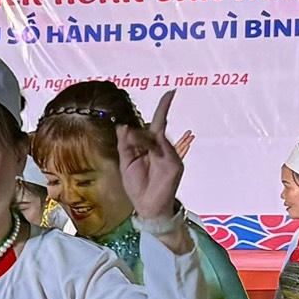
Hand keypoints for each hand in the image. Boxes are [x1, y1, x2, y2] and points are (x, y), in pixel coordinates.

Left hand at [115, 91, 185, 224]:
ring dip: (141, 139)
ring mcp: (170, 155)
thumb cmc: (137, 185)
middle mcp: (163, 148)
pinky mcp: (175, 163)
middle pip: (155, 128)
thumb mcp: (125, 162)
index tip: (171, 92)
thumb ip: (125, 144)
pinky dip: (151, 146)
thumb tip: (123, 126)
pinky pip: (163, 148)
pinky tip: (144, 151)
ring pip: (157, 136)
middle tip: (128, 138)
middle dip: (139, 132)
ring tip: (134, 150)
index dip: (164, 107)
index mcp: (151, 146)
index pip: (157, 123)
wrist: (146, 206)